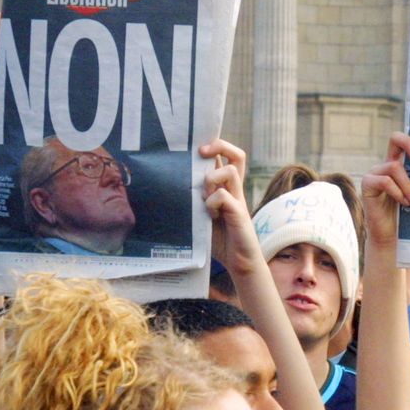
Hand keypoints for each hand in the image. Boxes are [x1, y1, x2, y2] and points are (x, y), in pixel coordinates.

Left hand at [199, 139, 246, 264]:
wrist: (239, 262)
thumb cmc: (219, 239)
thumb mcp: (202, 215)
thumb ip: (194, 201)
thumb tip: (169, 187)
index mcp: (227, 188)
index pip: (226, 157)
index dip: (216, 146)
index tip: (198, 148)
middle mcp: (235, 189)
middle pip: (236, 155)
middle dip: (219, 146)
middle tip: (202, 152)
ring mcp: (238, 200)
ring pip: (230, 171)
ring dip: (212, 178)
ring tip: (203, 195)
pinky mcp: (239, 213)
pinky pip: (224, 196)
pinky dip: (212, 202)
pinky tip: (209, 216)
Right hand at [361, 132, 409, 245]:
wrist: (389, 235)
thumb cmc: (405, 215)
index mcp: (395, 164)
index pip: (401, 141)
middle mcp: (383, 165)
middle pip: (394, 139)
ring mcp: (373, 174)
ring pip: (394, 167)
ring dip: (408, 185)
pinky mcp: (367, 185)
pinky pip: (385, 181)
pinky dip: (398, 192)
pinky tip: (404, 203)